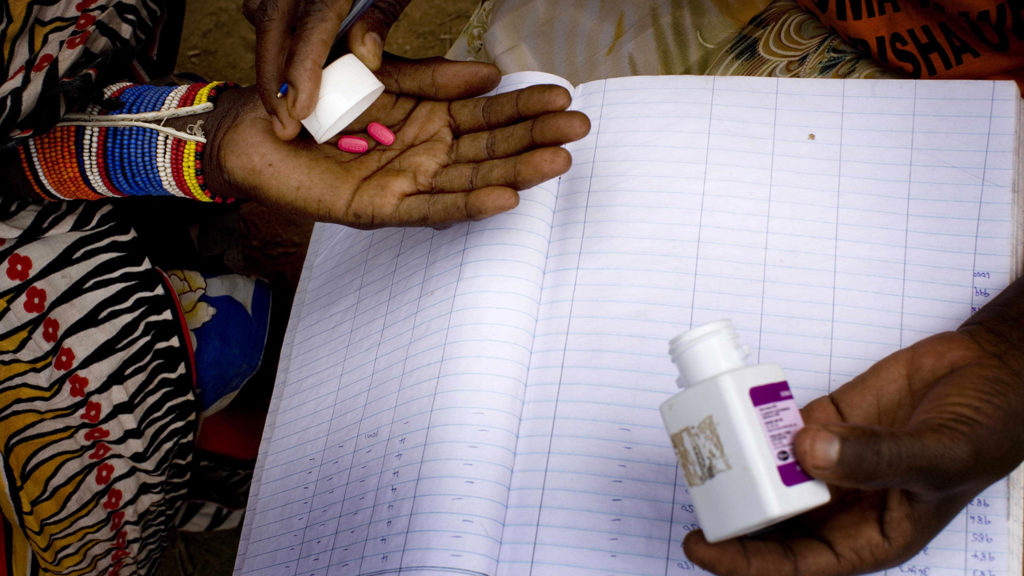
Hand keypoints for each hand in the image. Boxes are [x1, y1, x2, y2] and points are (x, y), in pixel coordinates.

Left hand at [205, 57, 589, 227]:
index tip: (564, 96)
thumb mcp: (382, 73)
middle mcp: (426, 156)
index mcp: (430, 122)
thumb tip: (490, 75)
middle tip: (579, 129)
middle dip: (534, 139)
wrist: (255, 127)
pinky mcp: (380, 209)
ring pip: (470, 180)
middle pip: (490, 149)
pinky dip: (467, 205)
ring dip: (515, 173)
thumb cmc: (317, 100)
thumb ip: (433, 77)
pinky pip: (430, 209)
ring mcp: (407, 185)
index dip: (525, 107)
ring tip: (557, 162)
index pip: (489, 115)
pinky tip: (505, 198)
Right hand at [243, 0, 411, 139]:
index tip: (298, 111)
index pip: (311, 26)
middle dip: (271, 81)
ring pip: (262, 17)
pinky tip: (282, 69)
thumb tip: (365, 58)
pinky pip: (265, 8)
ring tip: (279, 108)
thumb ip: (379, 18)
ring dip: (268, 63)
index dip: (301, 71)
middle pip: (273, 27)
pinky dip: (272, 39)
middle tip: (282, 124)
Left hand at [683, 282, 1023, 575]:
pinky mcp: (825, 422)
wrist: (993, 371)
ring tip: (699, 451)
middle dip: (730, 514)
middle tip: (691, 489)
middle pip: (771, 523)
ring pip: (769, 476)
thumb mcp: (937, 454)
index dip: (746, 561)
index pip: (797, 564)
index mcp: (870, 538)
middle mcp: (842, 506)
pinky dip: (752, 425)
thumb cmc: (986, 430)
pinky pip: (777, 430)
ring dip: (737, 468)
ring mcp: (830, 463)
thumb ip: (876, 457)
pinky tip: (726, 415)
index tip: (702, 545)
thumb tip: (807, 452)